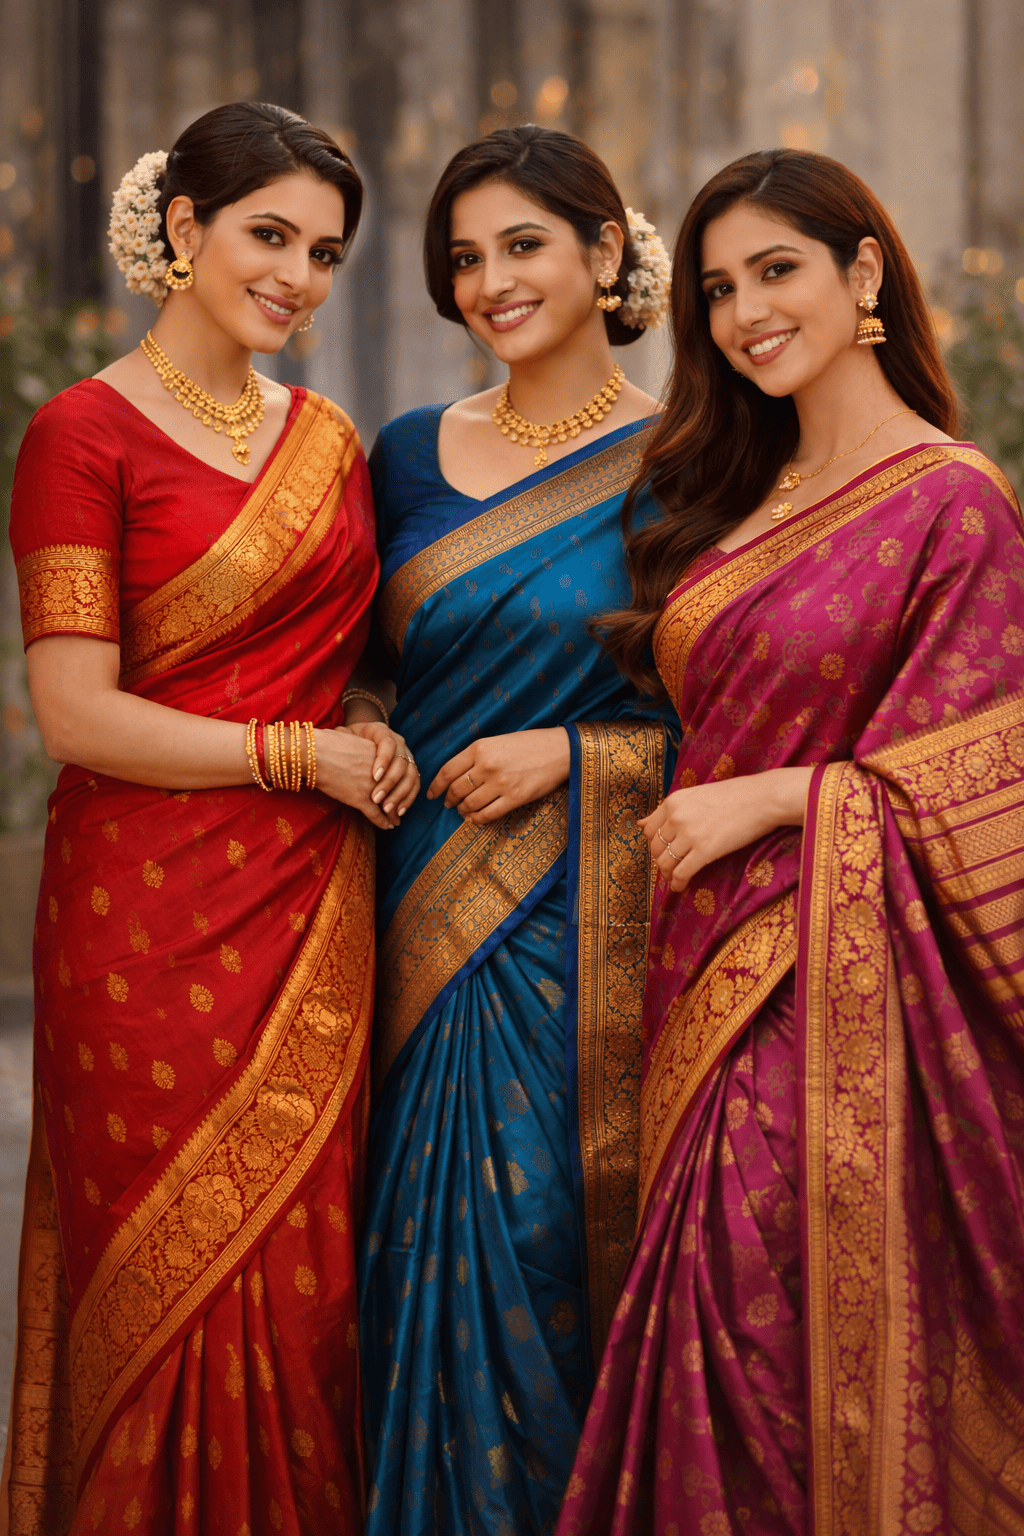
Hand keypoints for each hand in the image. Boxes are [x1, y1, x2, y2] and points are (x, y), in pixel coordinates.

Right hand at [313, 727, 403, 830]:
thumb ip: (357, 745)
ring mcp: (371, 786)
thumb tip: (348, 739)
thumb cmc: (325, 744)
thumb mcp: (350, 739)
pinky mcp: (360, 799)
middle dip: (398, 800)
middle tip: (401, 808)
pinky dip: (383, 822)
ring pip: (388, 803)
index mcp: (378, 754)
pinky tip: (388, 826)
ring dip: (393, 814)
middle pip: (394, 788)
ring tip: (396, 820)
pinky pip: (376, 814)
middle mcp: (379, 771)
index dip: (397, 781)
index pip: (393, 771)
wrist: (315, 753)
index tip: (399, 787)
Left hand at [344, 720, 419, 816]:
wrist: (358, 744)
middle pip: (401, 762)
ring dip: (400, 794)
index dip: (384, 760)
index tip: (374, 776)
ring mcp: (406, 756)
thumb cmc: (348, 742)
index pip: (388, 744)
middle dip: (390, 783)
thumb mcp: (345, 736)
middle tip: (377, 799)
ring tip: (387, 809)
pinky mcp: (409, 770)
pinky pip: (414, 785)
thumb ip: (342, 737)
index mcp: (381, 732)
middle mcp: (398, 742)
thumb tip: (336, 736)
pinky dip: (408, 799)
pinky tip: (399, 811)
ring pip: (410, 775)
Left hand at [427, 728, 570, 824]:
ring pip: (470, 804)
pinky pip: (488, 814)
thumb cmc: (529, 744)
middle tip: (448, 804)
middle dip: (449, 800)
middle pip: (456, 790)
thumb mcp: (497, 742)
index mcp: (479, 748)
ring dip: (463, 811)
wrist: (560, 750)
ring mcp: (500, 783)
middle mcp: (486, 765)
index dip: (436, 786)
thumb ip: (476, 756)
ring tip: (463, 811)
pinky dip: (477, 819)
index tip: (431, 794)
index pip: (447, 771)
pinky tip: (475, 818)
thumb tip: (457, 776)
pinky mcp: (514, 798)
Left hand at [640, 767, 813, 892]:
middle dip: (661, 861)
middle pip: (655, 848)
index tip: (664, 850)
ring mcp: (690, 834)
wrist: (763, 798)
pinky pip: (681, 873)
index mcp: (673, 801)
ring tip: (675, 879)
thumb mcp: (696, 795)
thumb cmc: (735, 795)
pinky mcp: (705, 850)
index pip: (648, 829)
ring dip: (668, 875)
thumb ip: (672, 810)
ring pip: (665, 863)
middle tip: (672, 868)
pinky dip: (678, 883)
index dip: (654, 843)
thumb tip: (640, 823)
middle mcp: (677, 817)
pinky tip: (681, 887)